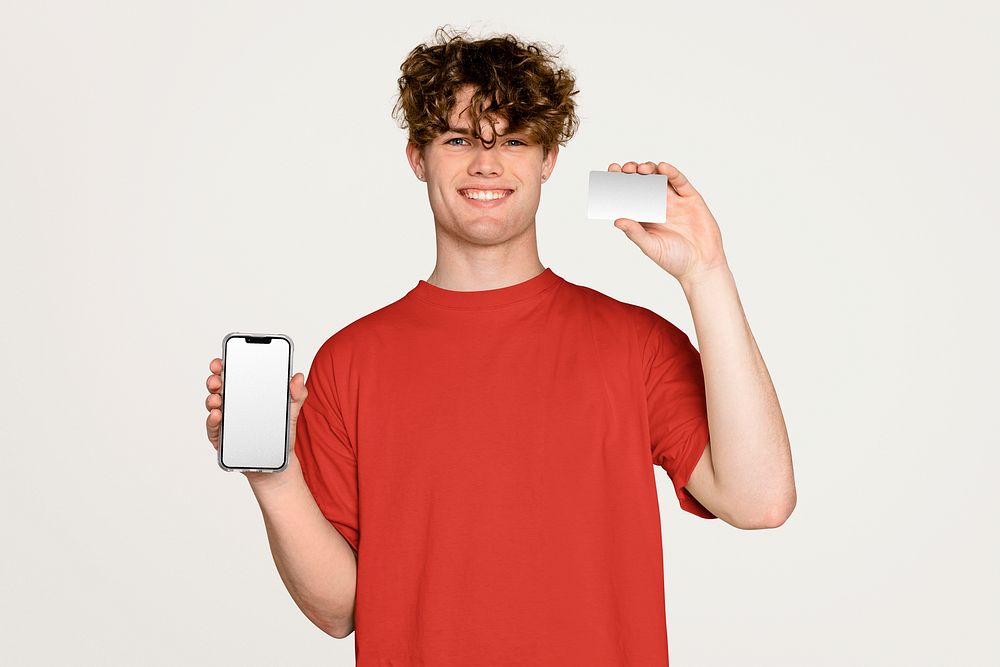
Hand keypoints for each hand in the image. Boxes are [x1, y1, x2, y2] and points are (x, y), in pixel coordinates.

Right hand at [205, 357, 307, 486]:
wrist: (277, 461)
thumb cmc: (281, 433)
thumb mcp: (291, 411)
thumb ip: (297, 394)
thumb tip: (298, 376)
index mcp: (248, 392)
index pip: (233, 373)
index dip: (225, 365)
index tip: (223, 359)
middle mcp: (233, 403)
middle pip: (218, 386)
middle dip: (214, 378)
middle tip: (217, 376)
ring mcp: (225, 420)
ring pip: (212, 404)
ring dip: (211, 398)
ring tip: (217, 397)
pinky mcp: (221, 437)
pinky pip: (213, 427)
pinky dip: (212, 419)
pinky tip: (217, 415)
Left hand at [609, 161, 727, 284]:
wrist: (702, 265)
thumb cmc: (675, 259)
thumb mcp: (651, 247)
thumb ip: (635, 233)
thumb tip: (616, 220)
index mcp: (644, 217)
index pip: (629, 196)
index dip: (620, 183)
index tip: (611, 173)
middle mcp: (658, 206)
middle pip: (642, 183)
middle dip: (633, 173)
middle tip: (625, 169)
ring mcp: (674, 201)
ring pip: (659, 178)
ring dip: (649, 170)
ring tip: (641, 169)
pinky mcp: (691, 198)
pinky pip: (680, 182)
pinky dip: (671, 173)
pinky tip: (662, 168)